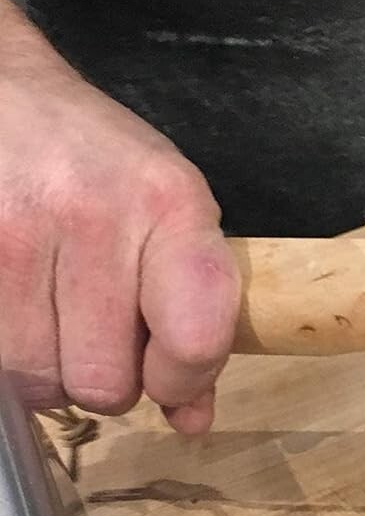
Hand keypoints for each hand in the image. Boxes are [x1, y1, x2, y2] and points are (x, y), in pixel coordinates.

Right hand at [0, 0, 239, 433]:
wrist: (2, 96)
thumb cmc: (95, 160)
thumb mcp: (167, 216)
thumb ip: (192, 319)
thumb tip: (191, 419)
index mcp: (168, 203)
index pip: (194, 338)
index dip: (182, 380)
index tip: (170, 374)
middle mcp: (91, 215)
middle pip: (106, 384)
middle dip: (104, 376)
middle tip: (97, 327)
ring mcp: (13, 236)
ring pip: (40, 386)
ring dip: (48, 367)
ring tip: (51, 309)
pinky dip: (10, 351)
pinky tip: (18, 303)